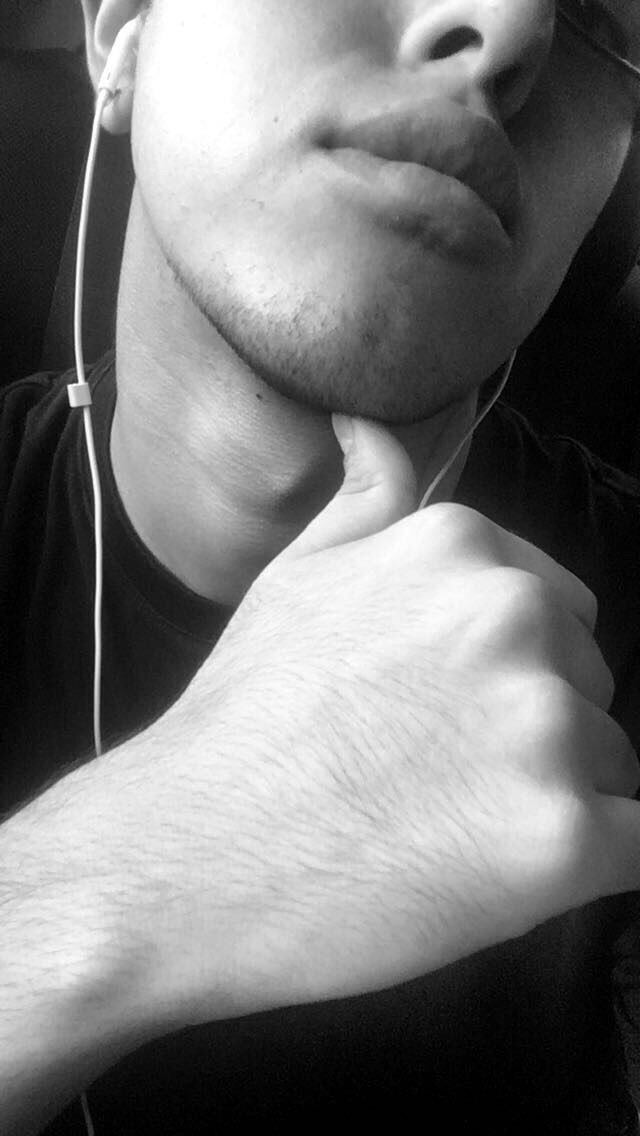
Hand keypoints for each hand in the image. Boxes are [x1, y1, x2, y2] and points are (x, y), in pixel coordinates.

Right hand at [86, 415, 639, 1030]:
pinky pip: (634, 842)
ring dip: (550, 799)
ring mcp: (544, 725)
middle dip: (531, 730)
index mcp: (462, 549)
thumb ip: (365, 497)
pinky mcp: (564, 836)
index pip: (557, 612)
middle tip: (429, 775)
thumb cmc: (243, 718)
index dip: (503, 675)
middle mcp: (516, 617)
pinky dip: (586, 859)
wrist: (188, 851)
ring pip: (608, 765)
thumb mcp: (295, 577)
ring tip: (443, 828)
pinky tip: (504, 869)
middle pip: (587, 684)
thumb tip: (370, 424)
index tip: (436, 716)